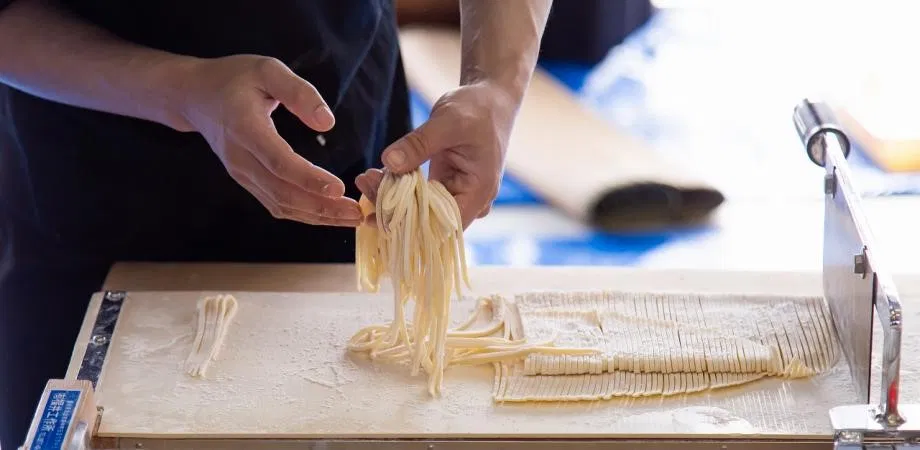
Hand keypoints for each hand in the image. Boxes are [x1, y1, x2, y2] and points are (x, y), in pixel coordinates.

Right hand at [179, 54, 362, 226]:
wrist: (195, 97)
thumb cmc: (235, 78)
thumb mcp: (267, 69)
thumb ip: (298, 92)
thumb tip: (327, 123)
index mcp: (245, 127)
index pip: (278, 161)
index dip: (308, 178)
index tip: (339, 189)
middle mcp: (240, 157)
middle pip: (282, 191)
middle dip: (321, 207)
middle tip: (356, 213)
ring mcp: (241, 173)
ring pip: (280, 204)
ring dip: (316, 215)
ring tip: (350, 218)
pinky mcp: (247, 181)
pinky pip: (275, 203)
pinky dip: (304, 213)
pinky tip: (329, 214)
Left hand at [355, 82, 518, 228]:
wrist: (489, 100)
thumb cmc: (478, 109)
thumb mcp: (448, 122)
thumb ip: (419, 144)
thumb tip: (388, 162)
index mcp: (478, 193)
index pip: (443, 226)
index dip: (410, 226)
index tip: (379, 210)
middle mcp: (468, 201)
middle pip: (427, 221)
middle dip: (393, 208)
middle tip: (364, 182)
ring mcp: (454, 194)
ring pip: (419, 211)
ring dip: (391, 199)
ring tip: (365, 178)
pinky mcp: (442, 186)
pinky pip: (417, 197)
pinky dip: (397, 189)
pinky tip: (375, 176)